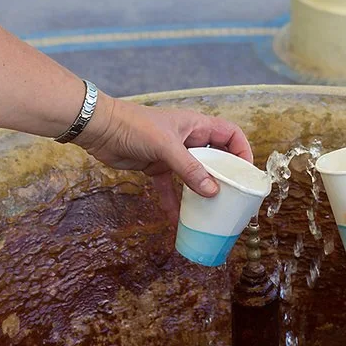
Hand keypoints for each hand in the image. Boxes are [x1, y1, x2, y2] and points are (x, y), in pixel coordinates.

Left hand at [77, 97, 252, 221]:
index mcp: (197, 126)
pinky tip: (177, 220)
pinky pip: (171, 187)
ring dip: (201, 192)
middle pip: (216, 157)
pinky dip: (174, 202)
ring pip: (194, 174)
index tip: (247, 172)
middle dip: (225, 176)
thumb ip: (190, 169)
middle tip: (233, 196)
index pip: (230, 134)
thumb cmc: (134, 127)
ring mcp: (172, 154)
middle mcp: (188, 139)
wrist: (99, 128)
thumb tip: (213, 192)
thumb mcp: (166, 147)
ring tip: (211, 211)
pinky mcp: (156, 167)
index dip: (242, 150)